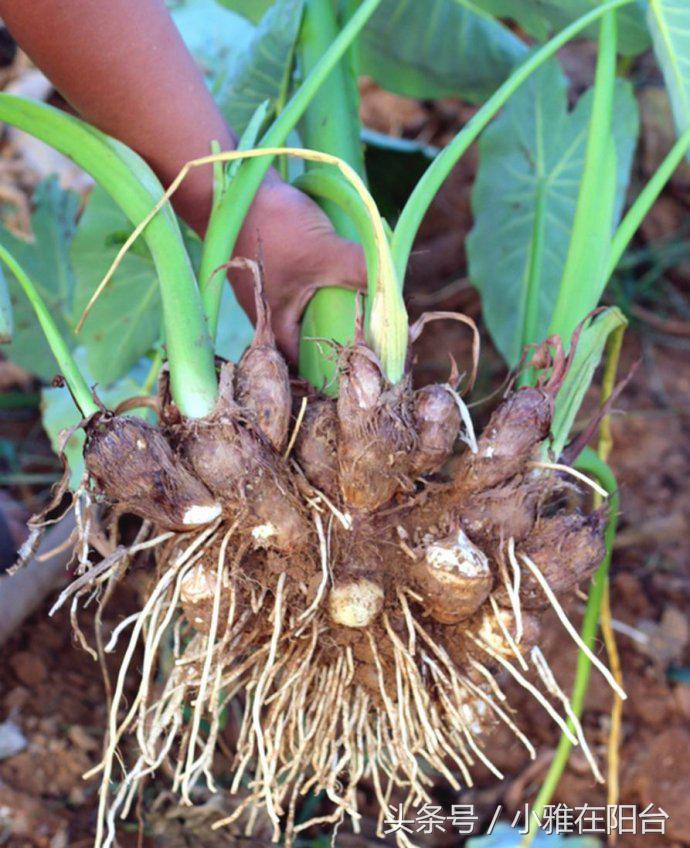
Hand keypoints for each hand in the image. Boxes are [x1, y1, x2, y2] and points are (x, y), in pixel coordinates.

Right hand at [232, 177, 366, 362]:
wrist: (234, 184)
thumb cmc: (273, 226)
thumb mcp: (324, 251)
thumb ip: (360, 270)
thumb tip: (395, 291)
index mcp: (275, 327)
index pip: (305, 366)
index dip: (330, 370)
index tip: (360, 364)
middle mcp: (268, 315)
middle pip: (307, 340)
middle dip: (336, 337)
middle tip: (370, 336)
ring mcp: (268, 290)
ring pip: (305, 312)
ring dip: (330, 310)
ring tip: (362, 306)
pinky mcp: (272, 267)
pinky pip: (302, 288)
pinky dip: (321, 286)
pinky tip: (341, 274)